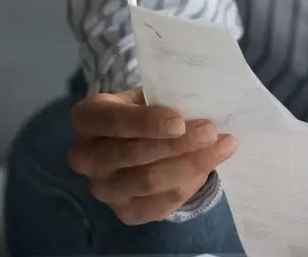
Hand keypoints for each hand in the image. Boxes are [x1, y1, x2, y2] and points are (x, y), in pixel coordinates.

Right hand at [66, 88, 236, 224]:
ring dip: (190, 164)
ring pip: (148, 182)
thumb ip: (166, 99)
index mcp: (87, 119)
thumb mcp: (148, 95)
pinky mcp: (124, 212)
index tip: (179, 122)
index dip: (146, 123)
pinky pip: (159, 205)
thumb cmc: (145, 109)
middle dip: (176, 144)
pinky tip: (208, 167)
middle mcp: (85, 158)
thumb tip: (202, 105)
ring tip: (222, 147)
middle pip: (132, 155)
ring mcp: (103, 190)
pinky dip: (188, 186)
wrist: (138, 141)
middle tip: (210, 131)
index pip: (113, 121)